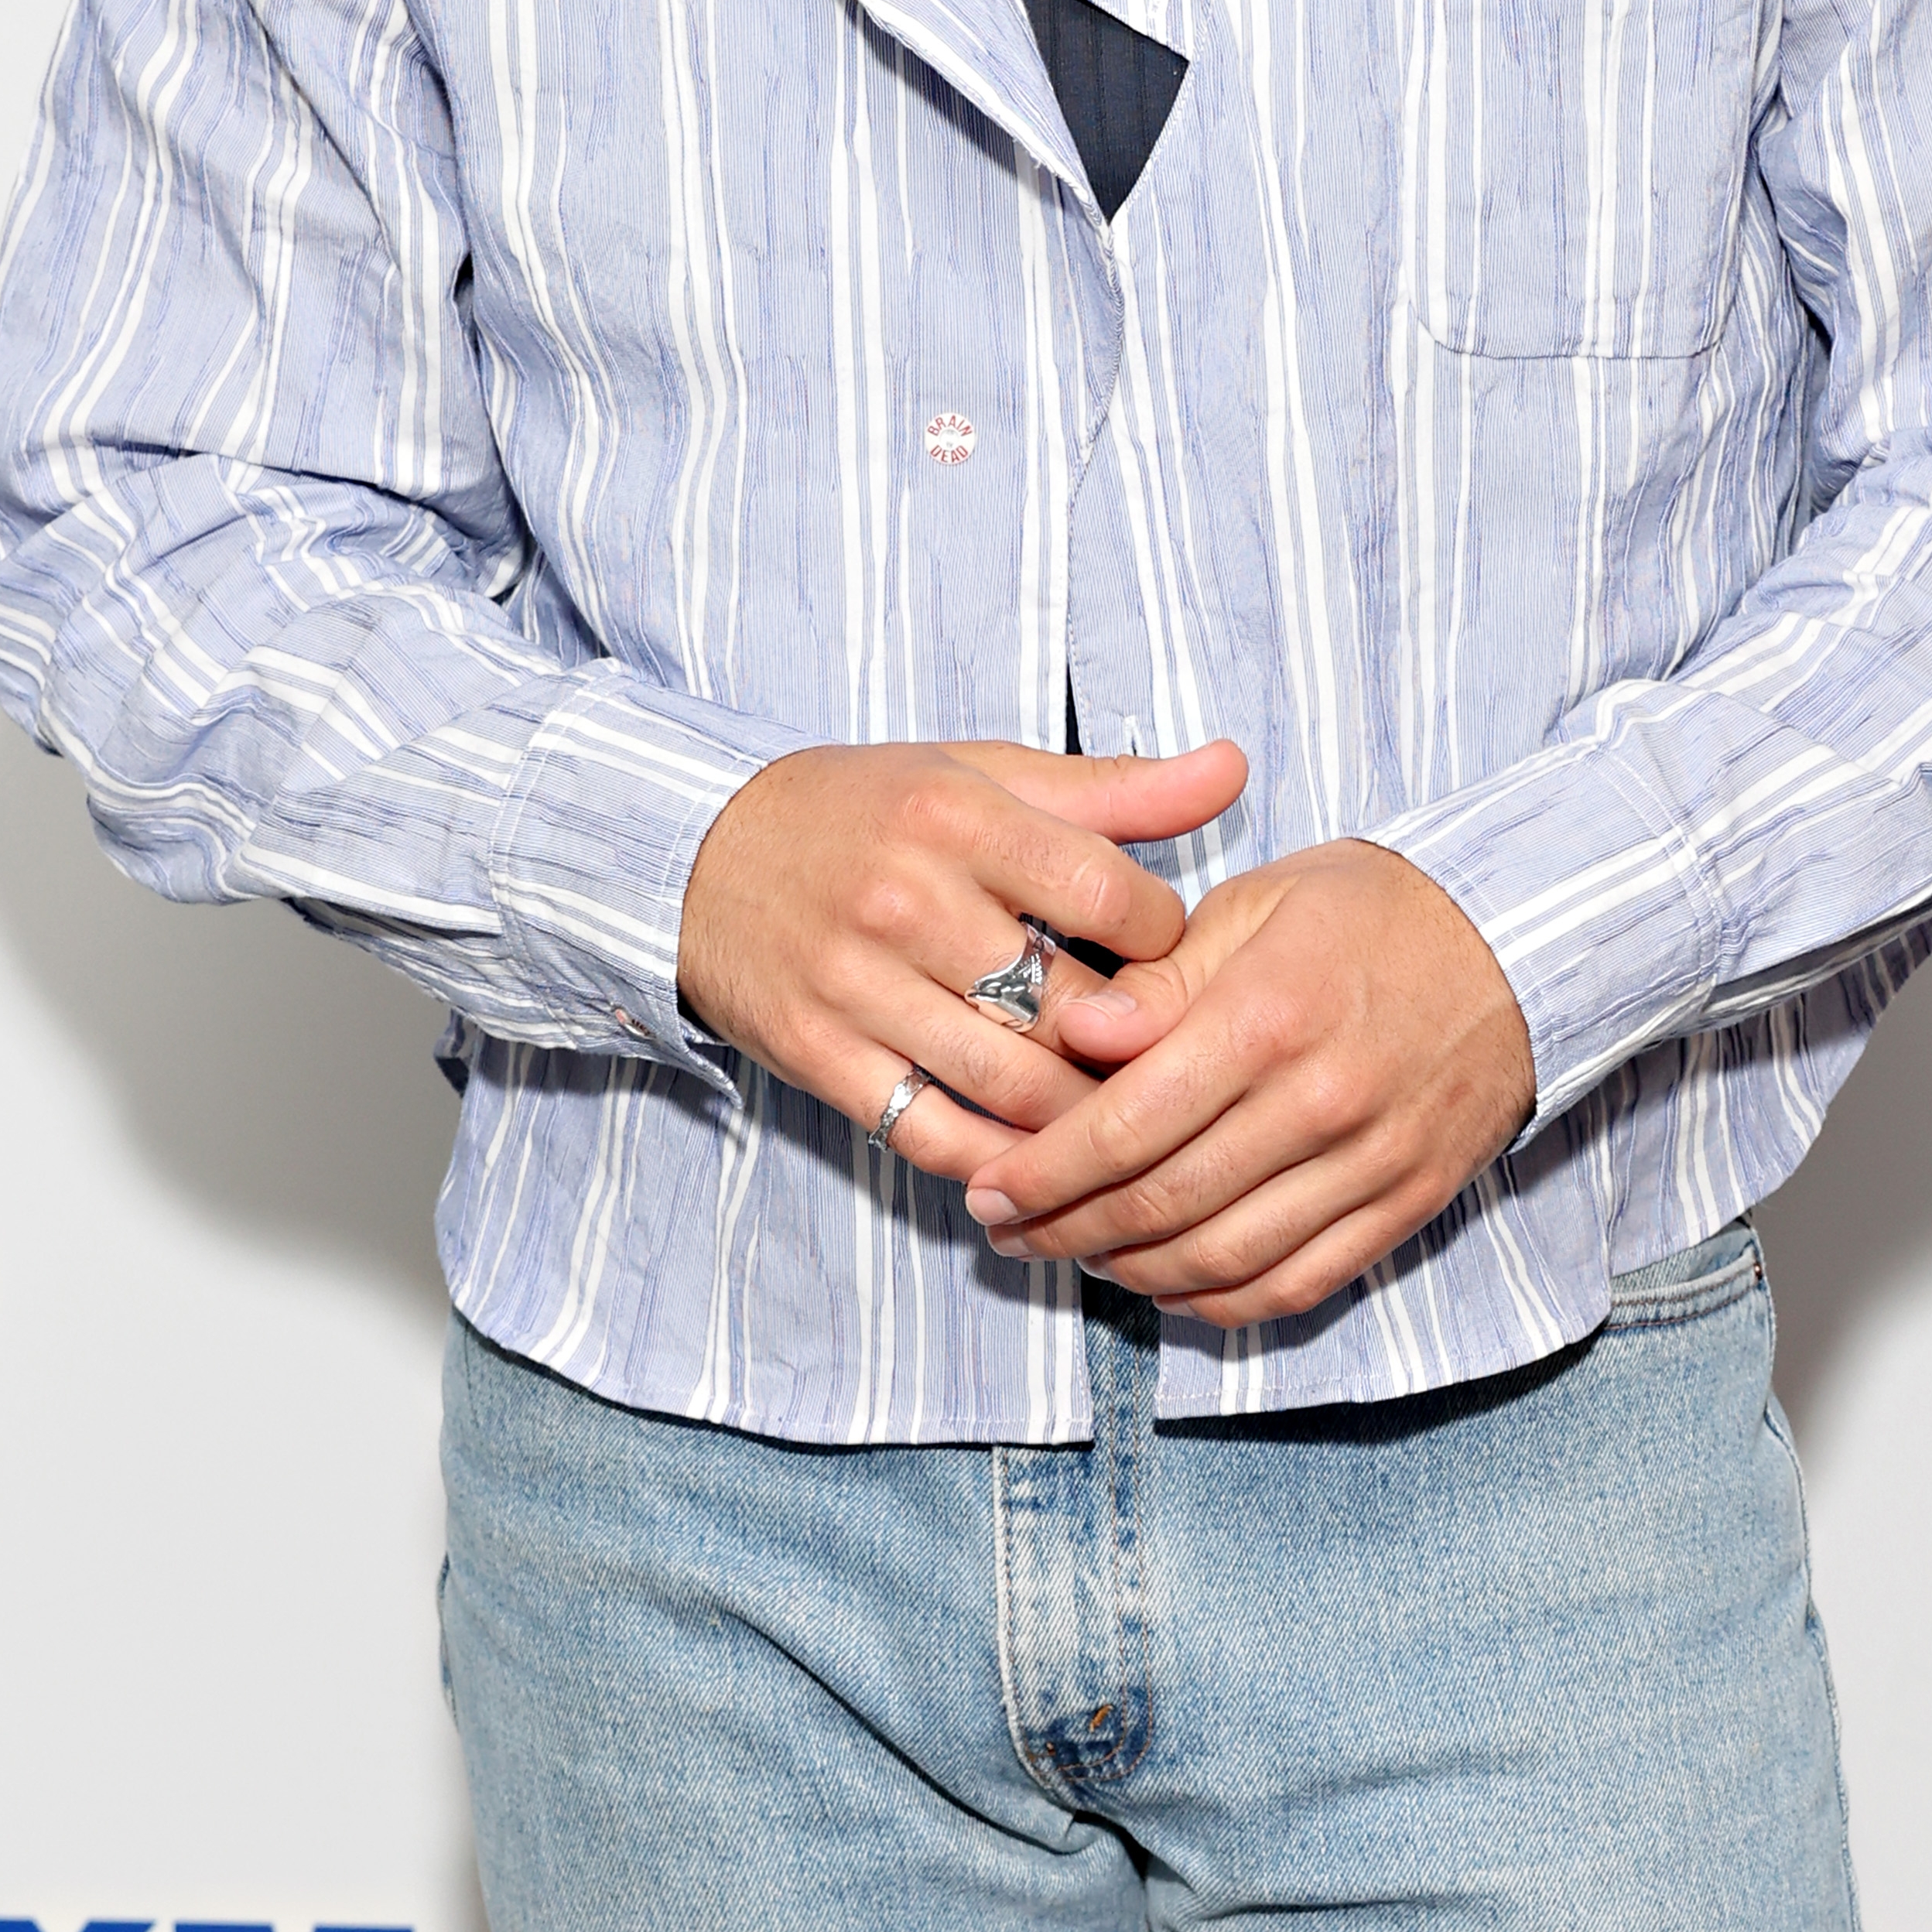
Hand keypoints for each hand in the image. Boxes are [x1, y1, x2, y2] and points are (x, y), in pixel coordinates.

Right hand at [677, 736, 1249, 1186]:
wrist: (695, 851)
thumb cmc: (866, 808)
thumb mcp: (984, 773)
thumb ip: (1115, 787)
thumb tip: (1236, 766)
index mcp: (959, 815)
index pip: (1111, 896)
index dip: (1166, 940)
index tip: (1173, 958)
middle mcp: (908, 897)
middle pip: (1067, 1006)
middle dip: (1134, 1049)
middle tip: (1176, 1070)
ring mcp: (857, 983)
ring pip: (1009, 1082)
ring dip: (1080, 1121)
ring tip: (1123, 1128)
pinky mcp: (818, 1053)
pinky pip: (929, 1132)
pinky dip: (997, 1162)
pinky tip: (1039, 1165)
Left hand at [960, 839, 1534, 1328]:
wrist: (1519, 940)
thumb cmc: (1368, 911)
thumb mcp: (1256, 904)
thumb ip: (1161, 980)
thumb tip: (1076, 1034)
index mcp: (1269, 1018)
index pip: (1128, 1125)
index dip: (1043, 1171)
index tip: (988, 1188)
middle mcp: (1320, 1104)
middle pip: (1163, 1205)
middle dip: (1064, 1229)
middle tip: (1006, 1231)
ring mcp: (1370, 1166)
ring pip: (1223, 1261)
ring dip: (1130, 1273)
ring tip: (1072, 1254)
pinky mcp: (1406, 1205)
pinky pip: (1296, 1285)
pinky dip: (1219, 1301)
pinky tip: (1166, 1283)